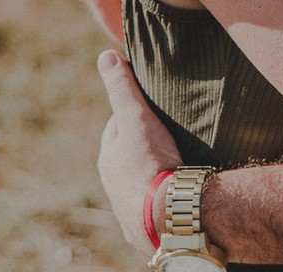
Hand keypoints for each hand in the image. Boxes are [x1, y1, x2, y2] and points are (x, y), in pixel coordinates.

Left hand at [96, 50, 181, 253]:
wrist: (167, 214)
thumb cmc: (151, 163)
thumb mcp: (137, 119)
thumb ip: (123, 89)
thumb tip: (106, 56)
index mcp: (109, 156)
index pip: (118, 126)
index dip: (135, 114)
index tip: (154, 108)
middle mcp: (113, 183)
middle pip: (128, 154)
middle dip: (144, 144)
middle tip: (169, 134)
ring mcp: (127, 206)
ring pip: (140, 180)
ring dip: (153, 171)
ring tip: (176, 162)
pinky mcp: (145, 226)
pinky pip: (153, 205)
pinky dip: (161, 196)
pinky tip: (175, 193)